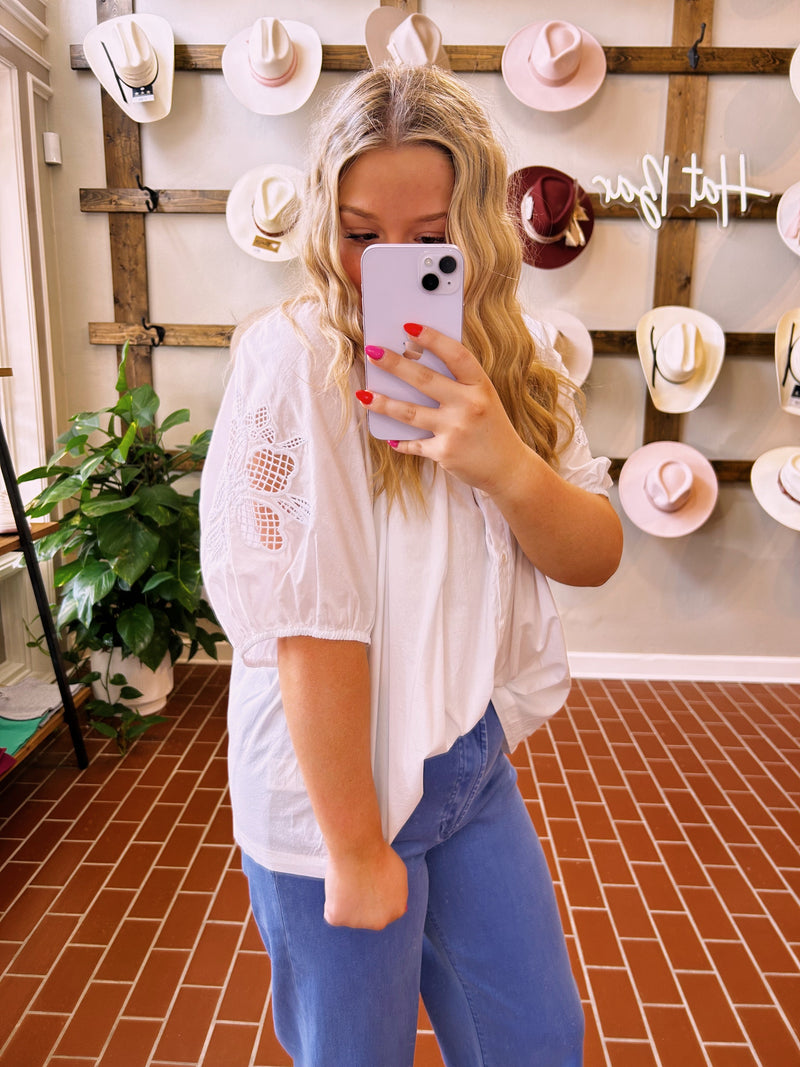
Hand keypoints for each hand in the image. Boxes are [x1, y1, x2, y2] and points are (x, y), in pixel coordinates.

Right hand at [324, 840, 407, 929]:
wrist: (359, 850)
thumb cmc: (378, 855)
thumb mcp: (399, 873)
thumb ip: (396, 890)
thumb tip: (391, 898)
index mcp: (396, 910)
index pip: (385, 910)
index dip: (375, 896)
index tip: (369, 884)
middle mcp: (380, 922)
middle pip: (368, 917)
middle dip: (362, 903)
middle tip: (358, 882)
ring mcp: (359, 923)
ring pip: (349, 915)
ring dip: (347, 902)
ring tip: (348, 880)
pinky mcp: (339, 919)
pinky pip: (332, 912)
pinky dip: (333, 901)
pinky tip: (338, 885)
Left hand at [360, 324, 526, 493]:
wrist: (508, 468)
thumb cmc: (491, 428)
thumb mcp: (484, 399)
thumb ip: (458, 384)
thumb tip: (415, 364)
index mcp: (480, 387)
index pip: (456, 355)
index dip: (433, 339)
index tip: (410, 327)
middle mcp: (469, 406)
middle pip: (424, 380)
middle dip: (394, 364)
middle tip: (372, 352)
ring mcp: (455, 430)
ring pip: (410, 413)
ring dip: (383, 403)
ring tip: (364, 394)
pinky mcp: (444, 452)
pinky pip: (414, 444)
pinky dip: (401, 442)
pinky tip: (390, 438)